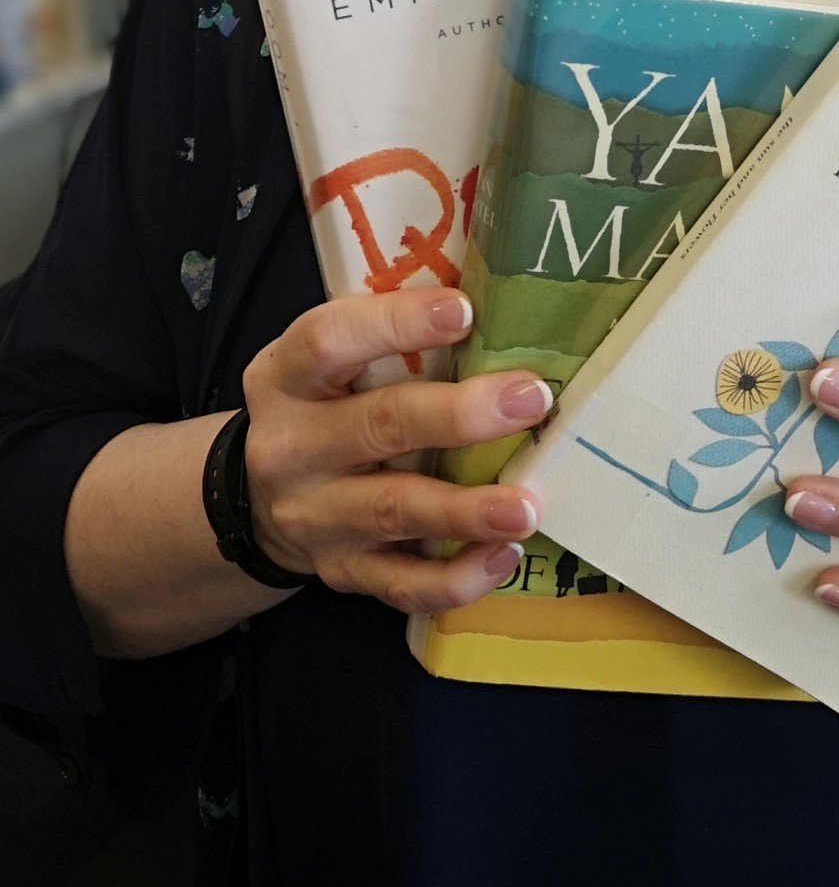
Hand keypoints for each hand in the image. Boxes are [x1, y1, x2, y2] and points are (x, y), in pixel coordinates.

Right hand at [239, 287, 547, 615]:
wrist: (259, 496)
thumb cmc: (326, 404)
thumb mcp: (332, 361)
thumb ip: (392, 335)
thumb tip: (503, 303)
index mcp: (287, 376)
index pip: (330, 340)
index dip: (397, 324)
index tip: (465, 312)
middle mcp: (292, 447)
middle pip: (378, 426)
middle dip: (459, 415)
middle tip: (531, 400)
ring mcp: (315, 516)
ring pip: (394, 511)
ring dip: (466, 509)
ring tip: (526, 505)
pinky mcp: (342, 570)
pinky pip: (400, 583)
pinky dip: (455, 577)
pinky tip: (503, 555)